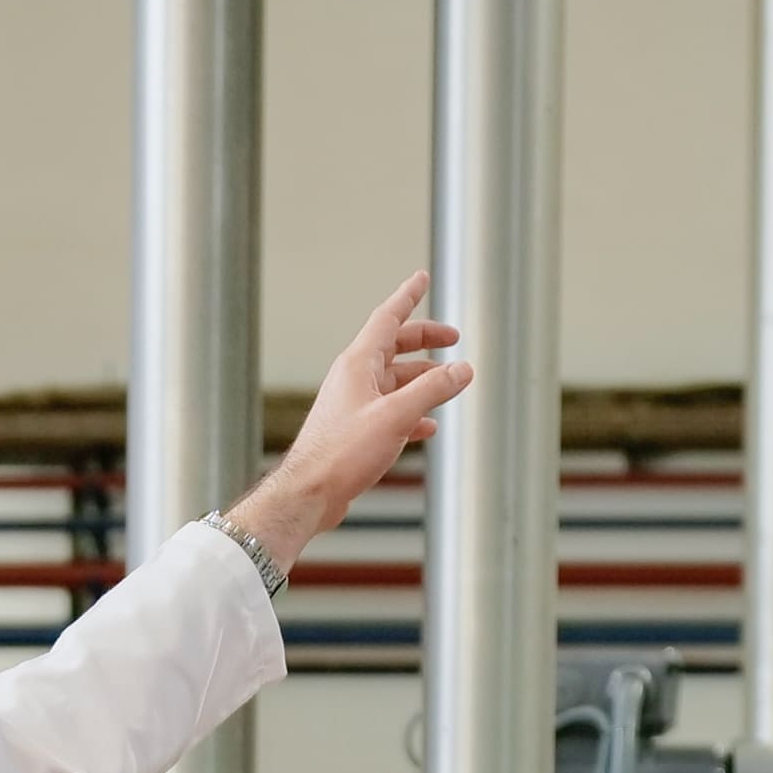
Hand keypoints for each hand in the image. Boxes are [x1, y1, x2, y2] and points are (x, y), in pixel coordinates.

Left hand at [230, 272, 474, 571]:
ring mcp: (354, 404)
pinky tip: (428, 426)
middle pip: (395, 347)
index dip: (408, 296)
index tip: (421, 278)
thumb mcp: (396, 416)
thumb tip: (463, 370)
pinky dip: (412, 412)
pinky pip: (390, 411)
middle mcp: (354, 379)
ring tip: (449, 386)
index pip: (388, 318)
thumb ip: (432, 390)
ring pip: (396, 381)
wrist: (309, 494)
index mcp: (359, 364)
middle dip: (425, 340)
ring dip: (423, 380)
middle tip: (453, 339)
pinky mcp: (356, 431)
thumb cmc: (341, 454)